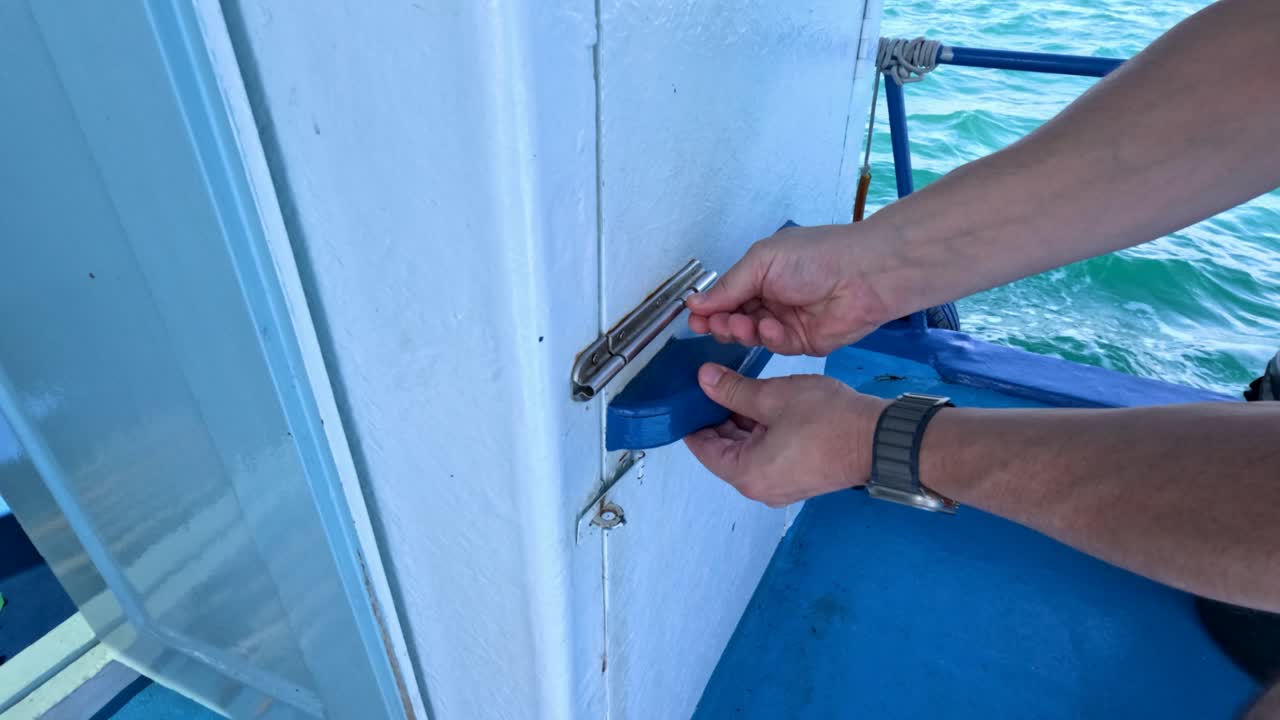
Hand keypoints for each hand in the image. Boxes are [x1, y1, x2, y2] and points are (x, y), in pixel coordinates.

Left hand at [684, 363, 887, 506]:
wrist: (878, 438)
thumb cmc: (828, 421)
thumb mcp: (772, 397)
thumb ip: (732, 390)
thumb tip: (704, 379)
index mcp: (746, 474)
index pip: (702, 448)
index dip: (693, 419)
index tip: (689, 395)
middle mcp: (760, 488)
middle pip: (724, 450)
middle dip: (719, 417)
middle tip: (715, 384)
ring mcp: (780, 486)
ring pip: (747, 450)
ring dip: (742, 422)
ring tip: (741, 388)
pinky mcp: (798, 478)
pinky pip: (768, 455)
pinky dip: (762, 432)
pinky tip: (765, 404)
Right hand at [686, 224, 892, 355]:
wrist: (863, 275)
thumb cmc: (815, 257)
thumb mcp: (762, 262)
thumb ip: (728, 286)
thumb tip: (695, 302)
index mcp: (760, 274)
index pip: (726, 296)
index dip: (709, 309)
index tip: (694, 319)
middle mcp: (771, 298)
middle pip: (734, 319)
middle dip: (722, 324)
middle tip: (716, 325)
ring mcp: (787, 321)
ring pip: (752, 336)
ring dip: (742, 331)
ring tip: (742, 325)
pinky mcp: (803, 342)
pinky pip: (776, 346)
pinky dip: (770, 338)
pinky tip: (772, 327)